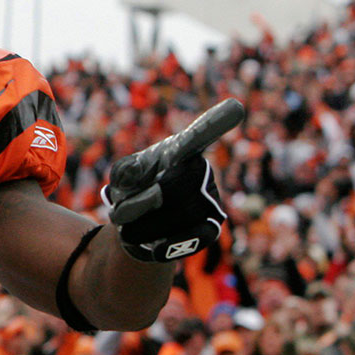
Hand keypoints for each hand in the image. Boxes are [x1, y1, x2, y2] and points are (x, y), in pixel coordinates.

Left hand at [104, 99, 243, 261]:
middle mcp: (202, 171)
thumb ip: (126, 173)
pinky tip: (154, 248)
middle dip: (143, 203)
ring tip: (128, 228)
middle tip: (119, 214)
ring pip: (181, 214)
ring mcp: (211, 199)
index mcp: (179, 151)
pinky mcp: (211, 227)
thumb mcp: (121, 177)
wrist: (136, 228)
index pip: (197, 136)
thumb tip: (149, 185)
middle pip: (177, 186)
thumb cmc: (132, 192)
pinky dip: (169, 243)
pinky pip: (195, 236)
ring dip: (145, 225)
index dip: (214, 123)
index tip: (235, 107)